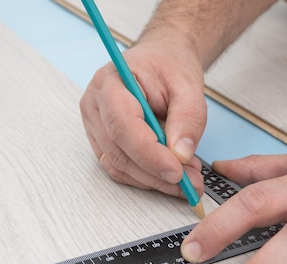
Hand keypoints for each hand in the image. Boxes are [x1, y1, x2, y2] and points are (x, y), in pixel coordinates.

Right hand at [79, 39, 206, 197]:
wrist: (160, 60)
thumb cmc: (168, 65)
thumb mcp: (188, 85)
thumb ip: (188, 118)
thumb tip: (181, 154)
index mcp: (110, 83)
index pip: (122, 126)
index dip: (149, 154)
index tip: (177, 170)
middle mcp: (95, 106)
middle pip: (120, 152)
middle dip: (156, 172)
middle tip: (191, 182)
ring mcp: (95, 126)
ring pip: (119, 166)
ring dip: (154, 179)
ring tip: (187, 177)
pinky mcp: (103, 142)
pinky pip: (120, 168)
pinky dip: (146, 177)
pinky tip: (170, 174)